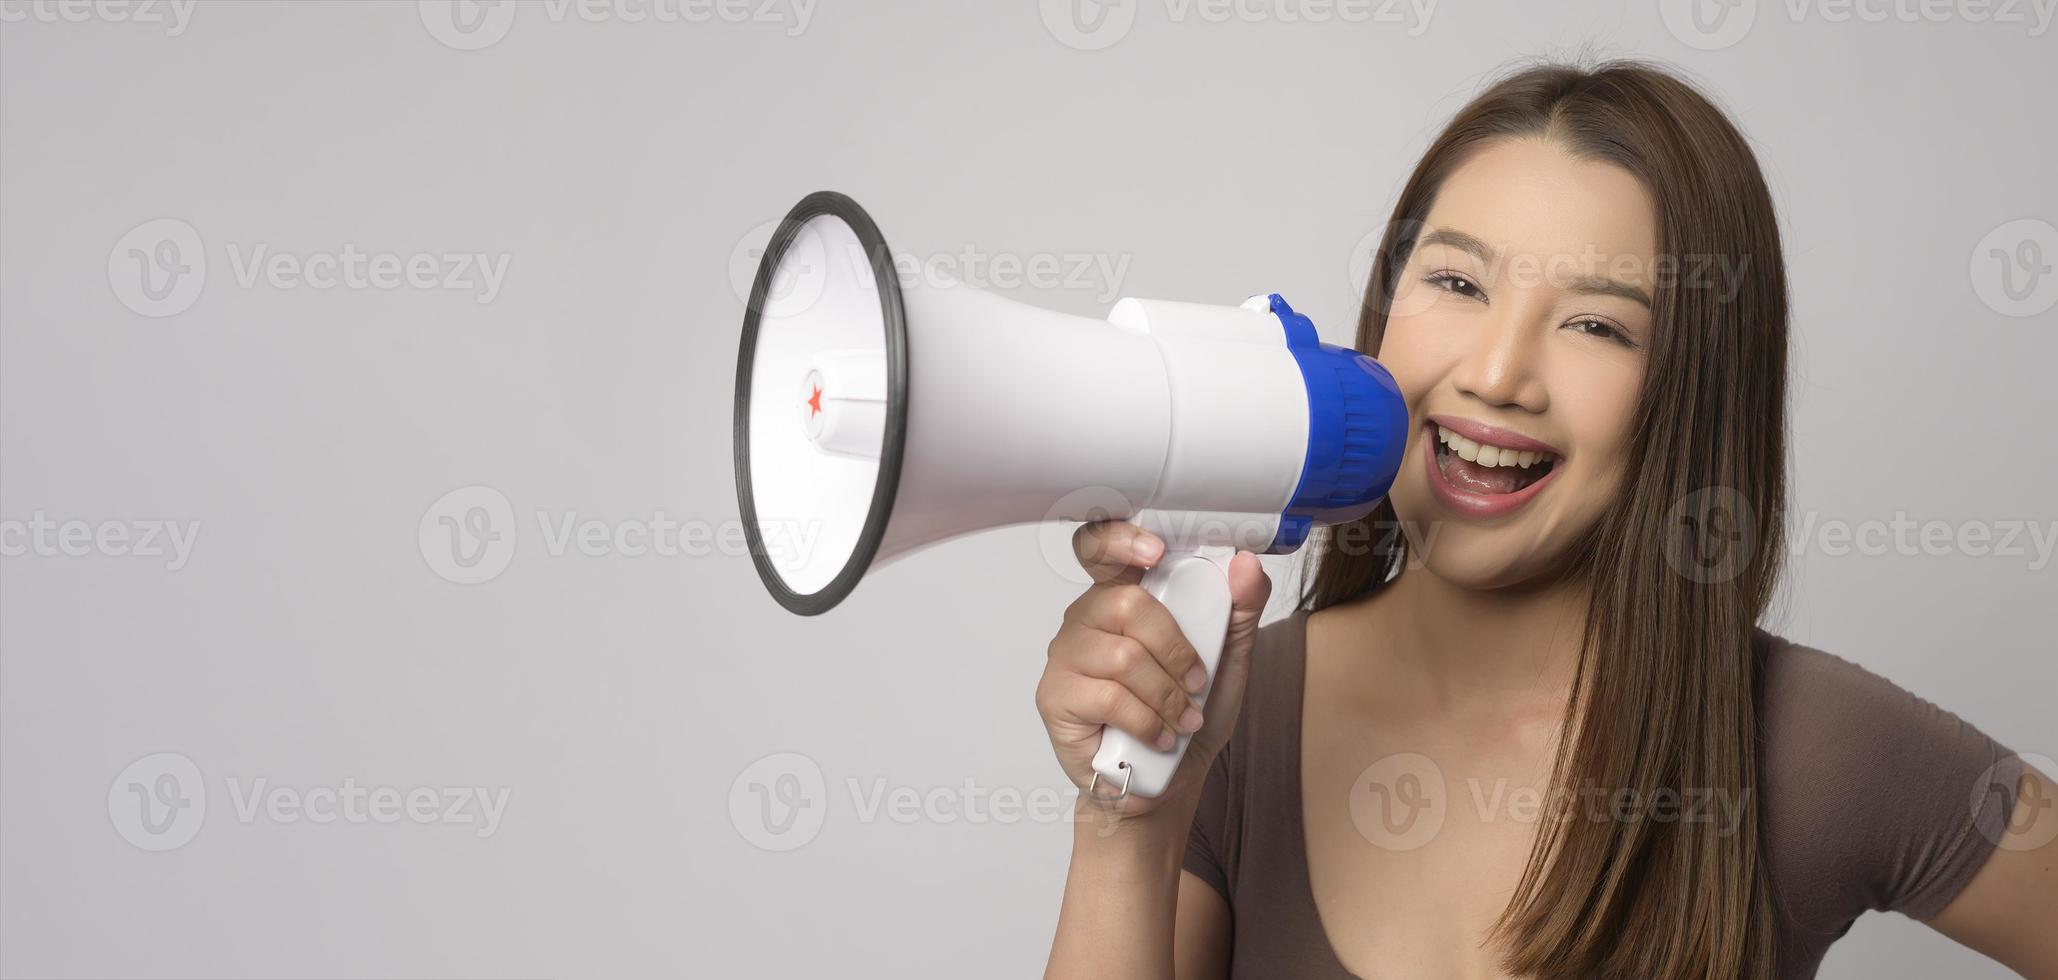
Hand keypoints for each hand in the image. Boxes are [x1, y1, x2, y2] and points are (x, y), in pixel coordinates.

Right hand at [1034, 522, 1272, 818]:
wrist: (1165, 782)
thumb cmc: (1187, 714)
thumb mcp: (1227, 660)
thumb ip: (1240, 610)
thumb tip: (1248, 565)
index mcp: (1122, 594)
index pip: (1101, 546)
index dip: (1120, 539)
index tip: (1156, 552)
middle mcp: (1087, 617)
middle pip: (1125, 602)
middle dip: (1176, 648)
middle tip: (1197, 682)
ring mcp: (1065, 655)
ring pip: (1123, 656)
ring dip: (1167, 694)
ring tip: (1184, 719)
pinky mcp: (1055, 696)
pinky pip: (1108, 697)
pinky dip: (1148, 721)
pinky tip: (1160, 736)